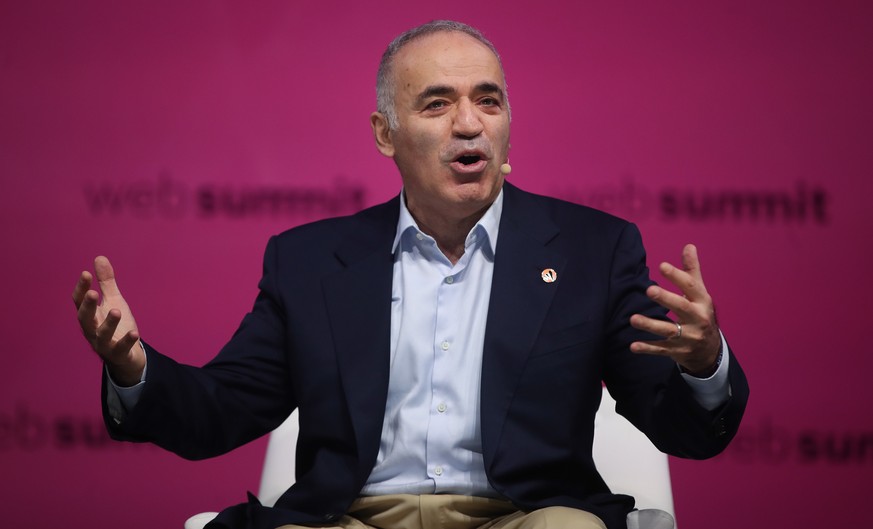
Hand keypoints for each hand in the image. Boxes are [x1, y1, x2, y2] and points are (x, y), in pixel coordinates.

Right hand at [72, 256, 144, 385]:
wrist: (125, 354)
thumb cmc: (116, 324)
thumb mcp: (113, 300)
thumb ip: (106, 282)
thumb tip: (99, 257)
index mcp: (90, 315)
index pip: (79, 301)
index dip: (81, 288)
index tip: (85, 273)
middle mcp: (92, 329)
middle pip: (85, 318)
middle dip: (87, 306)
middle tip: (92, 292)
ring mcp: (103, 343)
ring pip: (102, 334)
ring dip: (108, 323)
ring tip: (117, 311)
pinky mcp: (117, 353)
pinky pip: (120, 348)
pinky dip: (126, 341)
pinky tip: (134, 333)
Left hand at [629, 244, 720, 376]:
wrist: (710, 350)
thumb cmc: (700, 313)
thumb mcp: (700, 293)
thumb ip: (691, 271)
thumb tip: (689, 246)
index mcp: (702, 302)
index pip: (691, 287)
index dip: (677, 276)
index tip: (661, 266)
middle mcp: (696, 319)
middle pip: (681, 307)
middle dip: (666, 299)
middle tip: (648, 290)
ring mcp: (687, 337)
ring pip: (668, 330)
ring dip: (650, 325)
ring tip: (632, 319)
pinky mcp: (676, 351)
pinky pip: (660, 349)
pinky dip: (647, 348)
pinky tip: (632, 346)